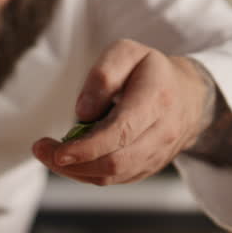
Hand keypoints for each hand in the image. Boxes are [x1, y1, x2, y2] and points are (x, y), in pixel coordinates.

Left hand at [32, 39, 211, 184]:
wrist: (190, 96)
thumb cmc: (151, 71)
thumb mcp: (128, 53)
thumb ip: (103, 75)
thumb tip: (83, 112)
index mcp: (156, 100)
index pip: (121, 132)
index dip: (87, 147)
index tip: (57, 150)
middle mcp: (162, 133)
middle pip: (115, 162)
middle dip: (72, 162)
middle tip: (41, 149)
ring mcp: (158, 155)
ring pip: (114, 176)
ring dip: (76, 171)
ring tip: (50, 154)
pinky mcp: (149, 168)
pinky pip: (116, 179)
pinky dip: (89, 174)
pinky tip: (73, 159)